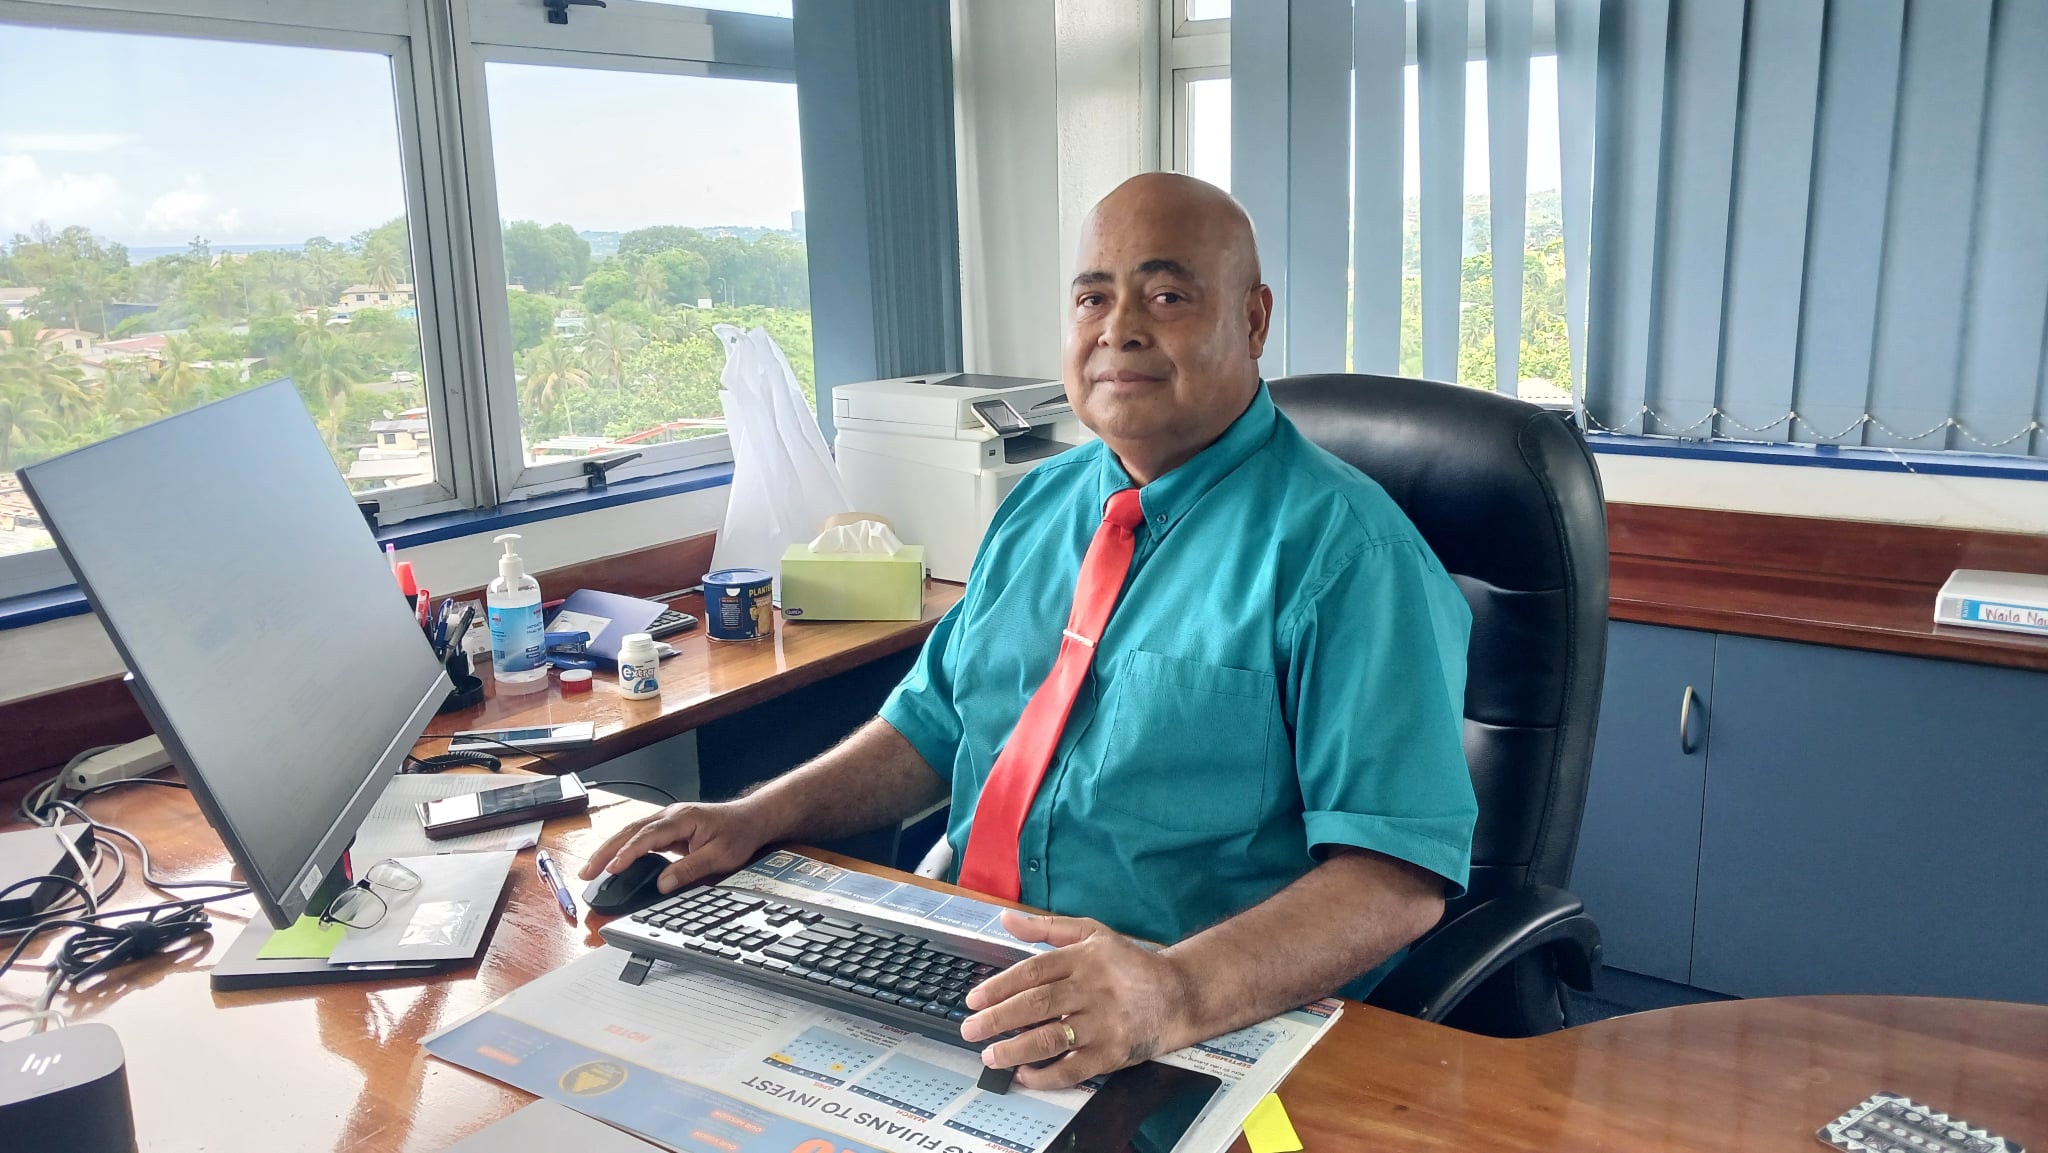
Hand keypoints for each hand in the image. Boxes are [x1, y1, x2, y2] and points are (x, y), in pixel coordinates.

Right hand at [575, 799, 773, 893]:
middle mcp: (670, 815)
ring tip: (590, 870)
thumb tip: (663, 884)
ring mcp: (667, 820)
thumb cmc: (738, 834)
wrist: (749, 819)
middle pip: (630, 831)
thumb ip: (690, 869)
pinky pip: (638, 837)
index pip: (648, 836)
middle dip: (606, 852)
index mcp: (682, 818)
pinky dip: (622, 849)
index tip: (612, 869)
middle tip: (586, 872)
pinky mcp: (667, 828)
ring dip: (609, 850)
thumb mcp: (720, 856)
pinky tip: (610, 863)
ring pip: (630, 833)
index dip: (628, 853)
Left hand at [957, 910, 1195, 1090]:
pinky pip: (1073, 1068)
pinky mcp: (1112, 1053)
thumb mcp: (1092, 933)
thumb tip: (1005, 919)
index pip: (1033, 971)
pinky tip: (1025, 1074)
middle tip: (970, 1030)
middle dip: (998, 1019)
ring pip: (1051, 1038)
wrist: (1179, 995)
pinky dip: (1046, 1075)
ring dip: (1016, 1049)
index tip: (974, 1000)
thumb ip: (1046, 928)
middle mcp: (1092, 989)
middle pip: (1037, 1004)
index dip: (1000, 986)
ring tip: (990, 1056)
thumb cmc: (1130, 964)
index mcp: (1083, 958)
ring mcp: (1103, 1023)